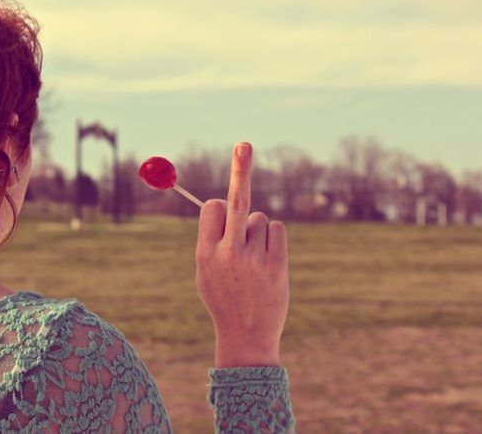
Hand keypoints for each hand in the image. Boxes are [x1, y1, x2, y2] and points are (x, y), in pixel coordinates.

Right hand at [195, 142, 289, 366]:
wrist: (246, 336)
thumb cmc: (223, 297)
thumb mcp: (205, 270)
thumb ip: (211, 239)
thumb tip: (220, 203)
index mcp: (204, 252)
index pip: (211, 206)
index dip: (217, 205)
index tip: (221, 202)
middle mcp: (228, 253)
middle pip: (235, 201)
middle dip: (239, 170)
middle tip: (243, 144)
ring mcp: (254, 259)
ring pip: (259, 218)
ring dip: (257, 230)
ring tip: (253, 260)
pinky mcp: (277, 265)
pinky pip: (277, 229)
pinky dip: (273, 237)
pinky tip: (268, 258)